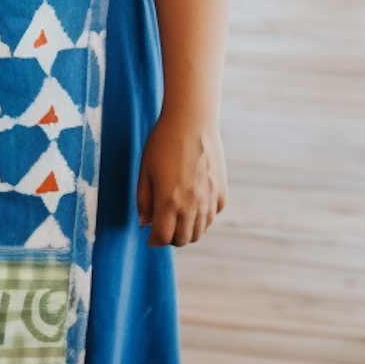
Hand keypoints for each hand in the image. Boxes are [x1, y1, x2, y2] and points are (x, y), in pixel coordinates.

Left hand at [136, 111, 226, 246]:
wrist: (192, 122)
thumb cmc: (163, 143)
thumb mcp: (145, 170)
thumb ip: (143, 199)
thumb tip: (144, 223)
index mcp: (169, 202)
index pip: (163, 237)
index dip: (154, 240)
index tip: (150, 236)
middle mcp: (192, 206)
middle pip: (184, 239)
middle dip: (171, 238)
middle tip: (162, 228)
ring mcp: (209, 201)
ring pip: (200, 231)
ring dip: (187, 230)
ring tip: (177, 218)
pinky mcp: (221, 193)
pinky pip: (212, 216)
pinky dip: (202, 218)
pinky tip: (193, 204)